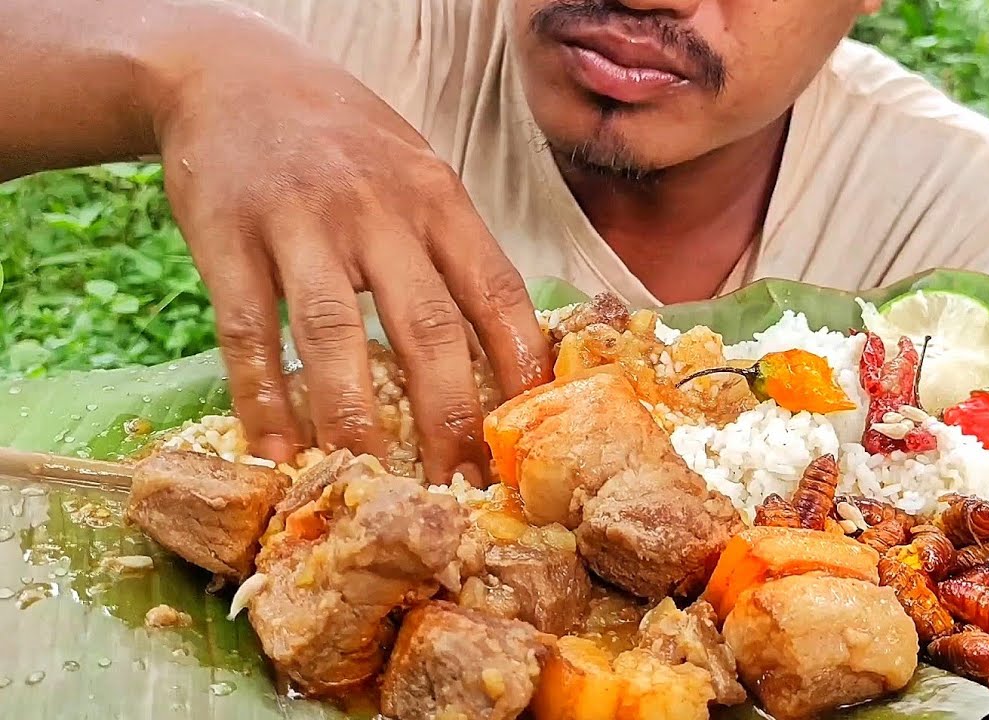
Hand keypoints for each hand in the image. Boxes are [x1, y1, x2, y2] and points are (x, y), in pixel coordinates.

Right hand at [152, 29, 551, 482]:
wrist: (232, 74)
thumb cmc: (343, 138)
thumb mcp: (418, 170)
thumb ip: (454, 246)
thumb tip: (506, 345)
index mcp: (437, 197)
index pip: (496, 291)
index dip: (520, 368)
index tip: (533, 435)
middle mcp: (377, 210)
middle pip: (426, 326)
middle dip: (450, 418)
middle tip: (463, 487)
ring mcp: (300, 223)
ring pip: (334, 336)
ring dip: (355, 419)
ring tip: (371, 480)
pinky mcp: (229, 238)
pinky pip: (250, 332)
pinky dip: (263, 399)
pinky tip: (280, 453)